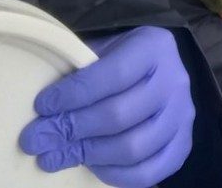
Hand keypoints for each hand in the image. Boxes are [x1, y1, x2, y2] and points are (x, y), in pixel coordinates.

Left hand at [19, 25, 194, 186]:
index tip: (42, 106)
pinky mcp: (183, 144)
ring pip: (133, 147)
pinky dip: (115, 175)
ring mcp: (183, 115)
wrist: (160, 70)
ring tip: (55, 155)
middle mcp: (175, 80)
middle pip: (119, 115)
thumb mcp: (104, 50)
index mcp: (154, 47)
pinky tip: (90, 166)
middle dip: (72, 129)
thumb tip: (45, 115)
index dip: (74, 94)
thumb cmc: (123, 59)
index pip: (113, 75)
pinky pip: (149, 171)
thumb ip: (80, 73)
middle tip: (38, 138)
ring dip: (88, 154)